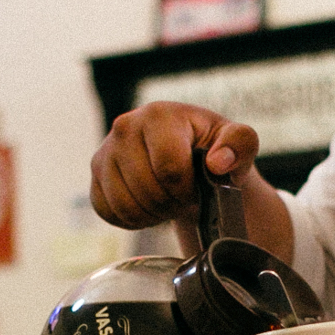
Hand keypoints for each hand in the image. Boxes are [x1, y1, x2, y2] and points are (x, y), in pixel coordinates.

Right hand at [88, 101, 259, 230]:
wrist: (185, 154)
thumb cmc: (212, 147)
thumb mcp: (238, 141)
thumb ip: (239, 144)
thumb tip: (217, 162)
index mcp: (158, 115)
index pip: (169, 169)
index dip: (187, 189)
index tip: (196, 187)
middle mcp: (124, 127)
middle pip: (146, 190)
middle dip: (171, 203)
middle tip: (183, 197)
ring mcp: (104, 152)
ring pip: (125, 205)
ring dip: (152, 214)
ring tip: (167, 201)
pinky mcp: (94, 176)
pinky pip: (108, 212)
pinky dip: (131, 219)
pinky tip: (149, 206)